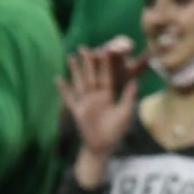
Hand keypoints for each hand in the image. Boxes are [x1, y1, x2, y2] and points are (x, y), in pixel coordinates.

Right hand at [56, 45, 140, 160]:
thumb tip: (136, 79)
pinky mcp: (77, 110)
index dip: (104, 64)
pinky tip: (57, 78)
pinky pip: (69, 98)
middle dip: (87, 61)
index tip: (103, 50)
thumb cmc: (115, 130)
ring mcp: (85, 102)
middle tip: (83, 46)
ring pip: (79, 82)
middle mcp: (95, 96)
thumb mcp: (125, 112)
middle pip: (91, 75)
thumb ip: (129, 95)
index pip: (106, 76)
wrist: (102, 146)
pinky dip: (63, 89)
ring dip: (75, 70)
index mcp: (108, 95)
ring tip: (70, 56)